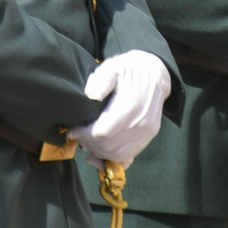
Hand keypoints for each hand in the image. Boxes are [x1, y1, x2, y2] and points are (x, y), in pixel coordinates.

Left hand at [70, 51, 171, 168]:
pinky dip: (114, 160)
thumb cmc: (129, 69)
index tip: (72, 130)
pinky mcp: (149, 136)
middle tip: (78, 136)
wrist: (154, 72)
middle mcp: (141, 123)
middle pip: (109, 146)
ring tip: (87, 142)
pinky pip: (130, 156)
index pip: (103, 132)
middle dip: (89, 144)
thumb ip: (101, 80)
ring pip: (119, 155)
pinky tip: (101, 155)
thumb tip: (91, 95)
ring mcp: (147, 132)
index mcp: (130, 106)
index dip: (84, 135)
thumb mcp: (113, 67)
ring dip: (99, 153)